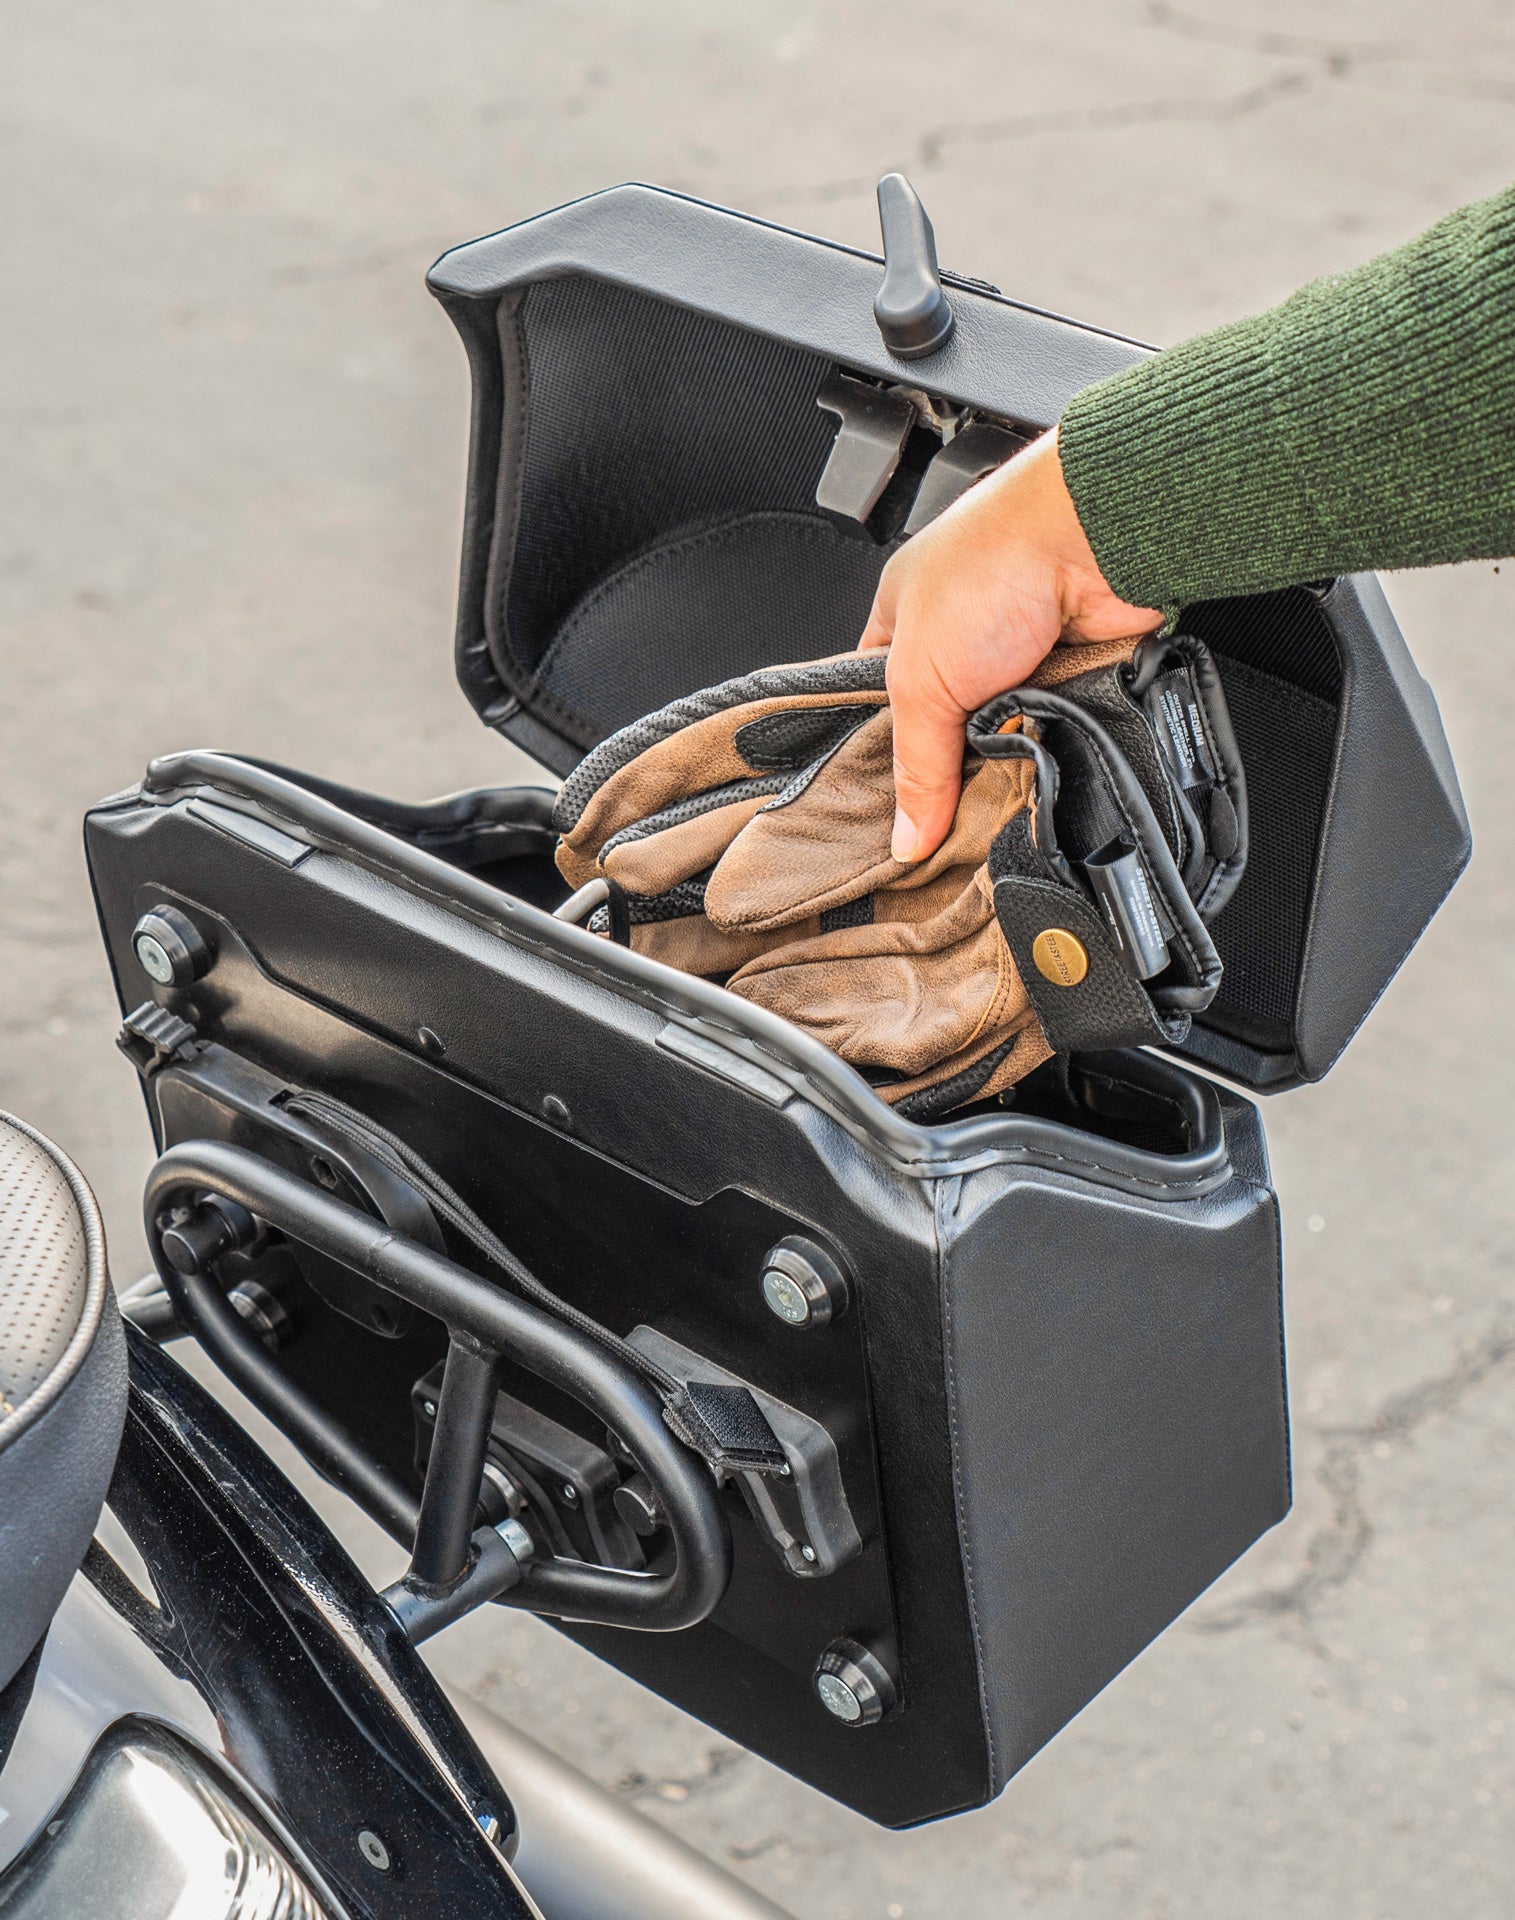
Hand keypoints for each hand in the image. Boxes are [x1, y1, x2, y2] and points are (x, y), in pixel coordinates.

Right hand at [858, 427, 1161, 861]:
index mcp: (902, 616)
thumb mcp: (920, 677)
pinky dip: (1054, 746)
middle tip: (944, 814)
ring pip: (1005, 734)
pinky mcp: (1074, 669)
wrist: (1095, 535)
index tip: (889, 812)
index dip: (879, 754)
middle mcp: (962, 631)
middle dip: (952, 766)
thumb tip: (905, 838)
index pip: (875, 702)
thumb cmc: (996, 560)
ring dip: (1008, 757)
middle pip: (945, 728)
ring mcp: (1020, 651)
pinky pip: (1057, 730)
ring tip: (1000, 785)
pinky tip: (1048, 759)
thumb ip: (914, 765)